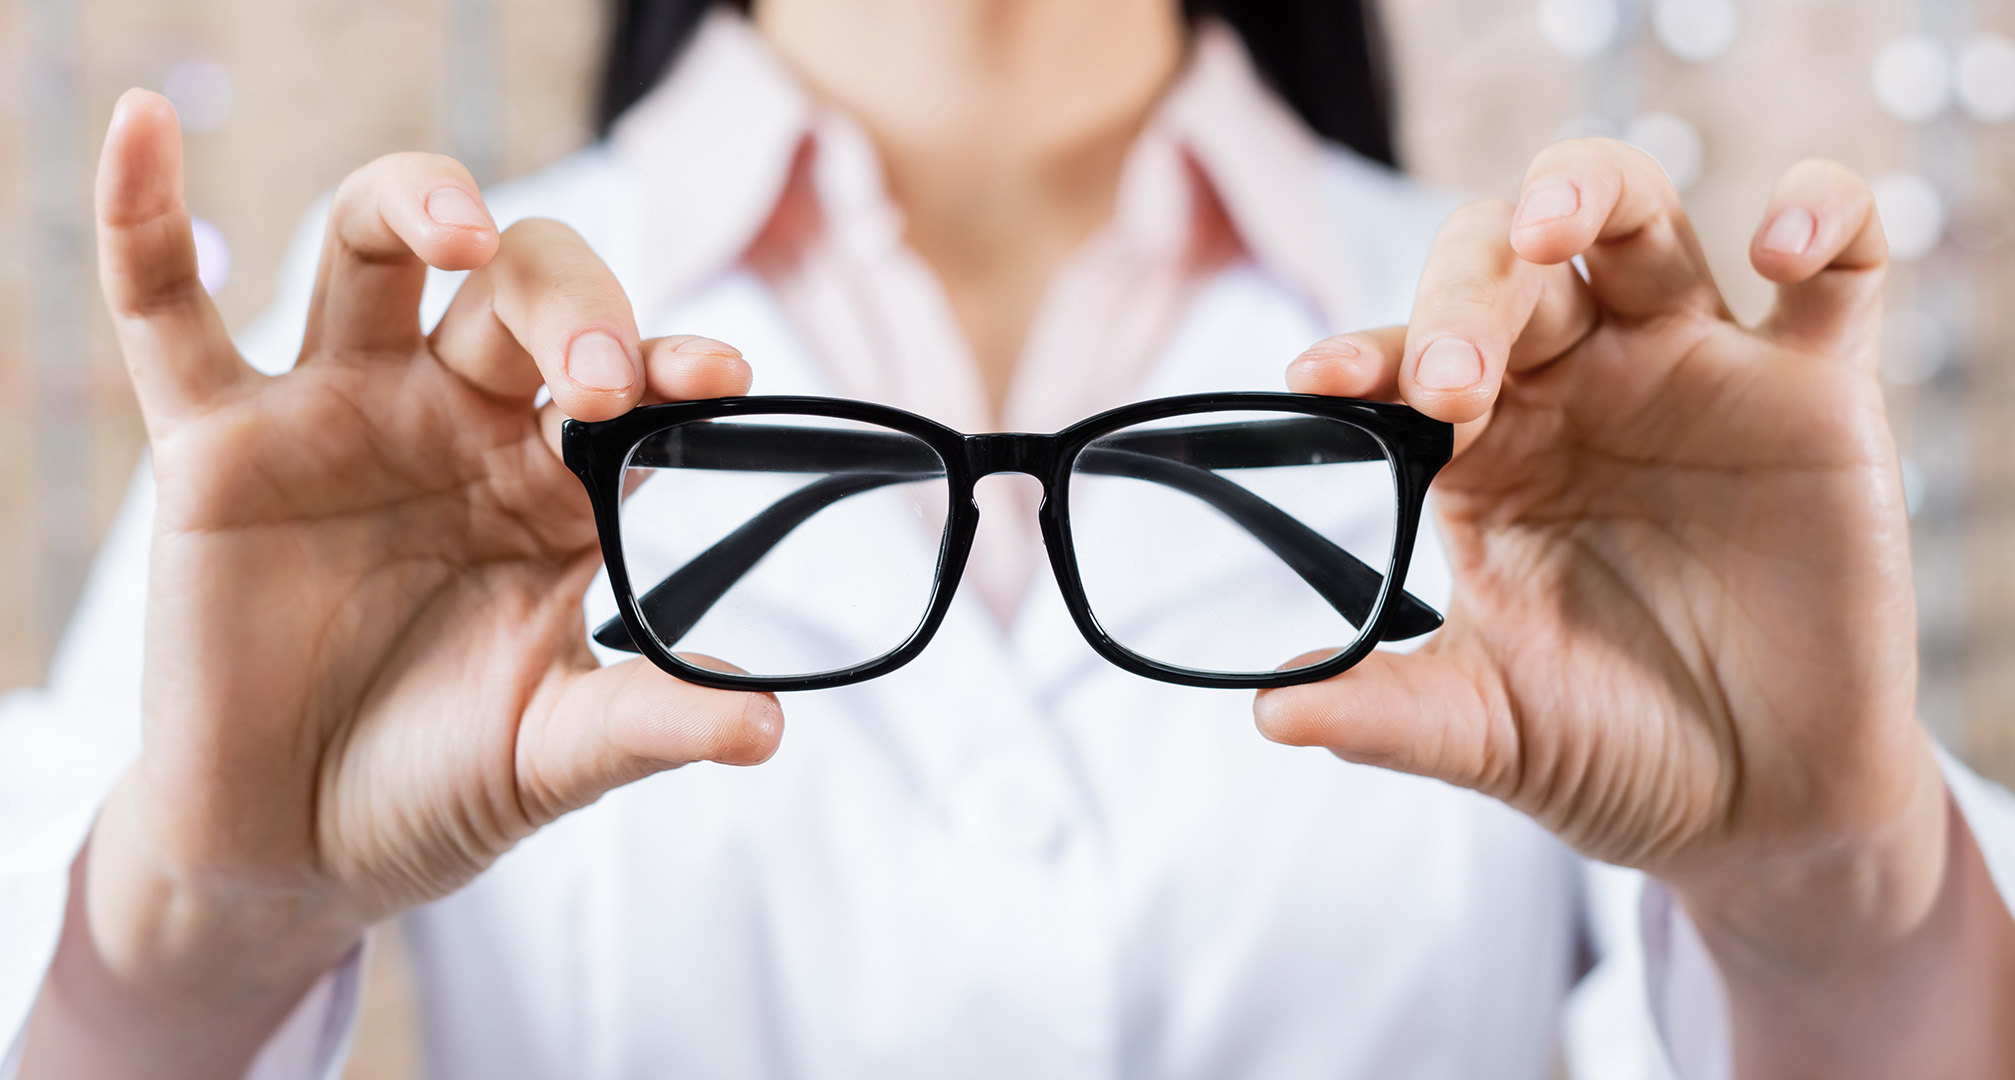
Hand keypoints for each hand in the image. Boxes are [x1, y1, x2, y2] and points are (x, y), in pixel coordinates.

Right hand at [23, 91, 780, 1078]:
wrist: (293, 852)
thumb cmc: (434, 783)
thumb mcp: (550, 756)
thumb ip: (647, 724)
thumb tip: (768, 723)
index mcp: (557, 480)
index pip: (630, 387)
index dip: (673, 364)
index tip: (718, 377)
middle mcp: (459, 421)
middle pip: (524, 294)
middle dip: (574, 308)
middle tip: (603, 379)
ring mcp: (340, 415)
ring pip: (374, 253)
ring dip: (419, 208)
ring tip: (461, 233)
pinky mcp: (221, 443)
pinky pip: (169, 314)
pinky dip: (146, 219)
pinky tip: (136, 124)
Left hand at [1259, 140, 2013, 1071]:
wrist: (1758, 809)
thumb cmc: (1613, 748)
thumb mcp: (1487, 729)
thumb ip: (1384, 711)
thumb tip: (1269, 711)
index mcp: (1485, 445)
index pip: (1409, 358)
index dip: (1365, 354)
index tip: (1319, 379)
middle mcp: (1579, 383)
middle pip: (1507, 267)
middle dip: (1463, 297)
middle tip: (1450, 383)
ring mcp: (1694, 368)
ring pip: (1637, 215)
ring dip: (1586, 190)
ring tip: (1550, 227)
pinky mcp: (1815, 386)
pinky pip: (1838, 261)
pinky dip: (1821, 215)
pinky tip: (1778, 246)